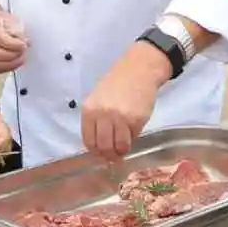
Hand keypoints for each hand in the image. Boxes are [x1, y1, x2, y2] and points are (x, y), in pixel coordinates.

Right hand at [0, 10, 27, 72]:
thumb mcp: (9, 18)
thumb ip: (18, 30)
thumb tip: (27, 42)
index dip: (13, 44)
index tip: (24, 45)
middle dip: (12, 55)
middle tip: (23, 52)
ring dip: (10, 64)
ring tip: (21, 59)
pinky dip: (6, 68)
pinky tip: (14, 64)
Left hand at [80, 42, 169, 161]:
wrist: (139, 69)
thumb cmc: (117, 83)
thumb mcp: (98, 99)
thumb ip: (95, 119)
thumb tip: (98, 144)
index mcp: (89, 110)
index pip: (89, 140)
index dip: (95, 151)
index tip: (101, 155)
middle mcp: (103, 115)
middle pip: (103, 146)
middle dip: (108, 155)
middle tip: (113, 157)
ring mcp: (120, 118)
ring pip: (119, 146)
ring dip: (121, 151)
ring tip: (123, 149)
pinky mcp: (136, 120)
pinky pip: (132, 138)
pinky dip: (132, 140)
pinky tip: (132, 134)